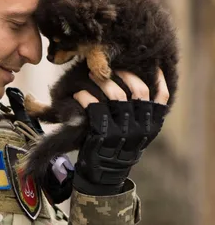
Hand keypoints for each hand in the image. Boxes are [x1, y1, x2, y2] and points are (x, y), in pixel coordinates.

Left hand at [72, 69, 169, 195]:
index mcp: (151, 126)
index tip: (151, 64)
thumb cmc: (118, 148)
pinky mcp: (103, 135)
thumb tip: (135, 83)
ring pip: (116, 95)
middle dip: (124, 75)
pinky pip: (94, 107)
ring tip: (92, 75)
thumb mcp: (135, 134)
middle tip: (109, 68)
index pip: (160, 98)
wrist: (103, 176)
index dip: (158, 79)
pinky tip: (79, 94)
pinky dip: (84, 97)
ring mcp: (122, 132)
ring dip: (103, 81)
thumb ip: (139, 114)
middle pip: (138, 91)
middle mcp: (140, 128)